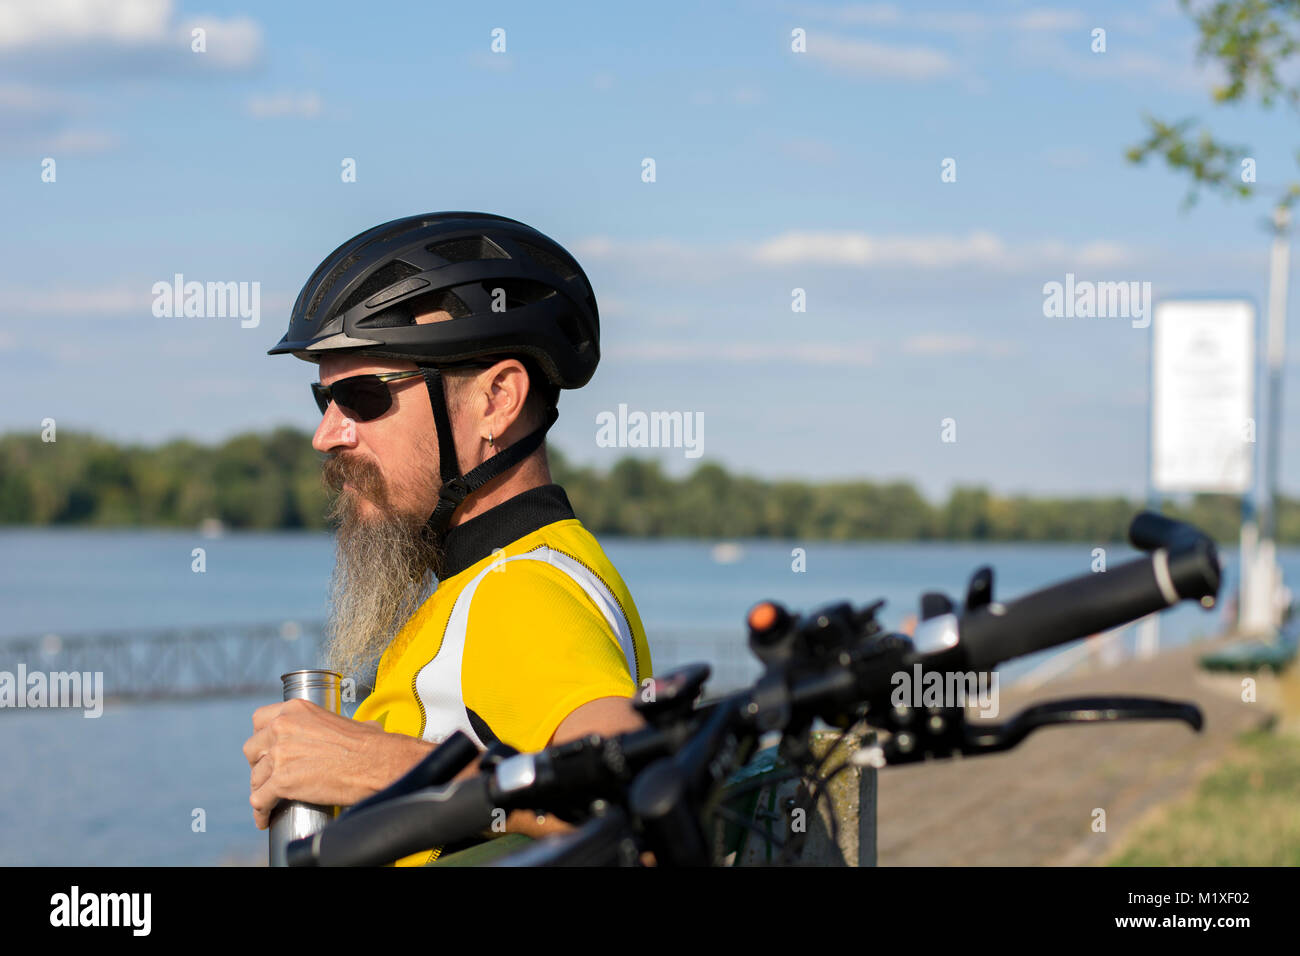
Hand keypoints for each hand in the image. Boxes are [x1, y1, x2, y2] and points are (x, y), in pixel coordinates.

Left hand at [242, 698, 430, 829]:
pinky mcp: (282, 781)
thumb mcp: (344, 721)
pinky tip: (265, 818)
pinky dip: (261, 811)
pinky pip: (260, 800)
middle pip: (252, 749)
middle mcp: (282, 728)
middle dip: (259, 764)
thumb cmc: (371, 744)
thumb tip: (355, 731)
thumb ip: (330, 725)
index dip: (262, 737)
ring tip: (270, 800)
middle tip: (271, 775)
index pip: (259, 720)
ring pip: (255, 777)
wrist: (378, 764)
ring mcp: (280, 754)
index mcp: (296, 709)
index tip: (267, 749)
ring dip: (262, 789)